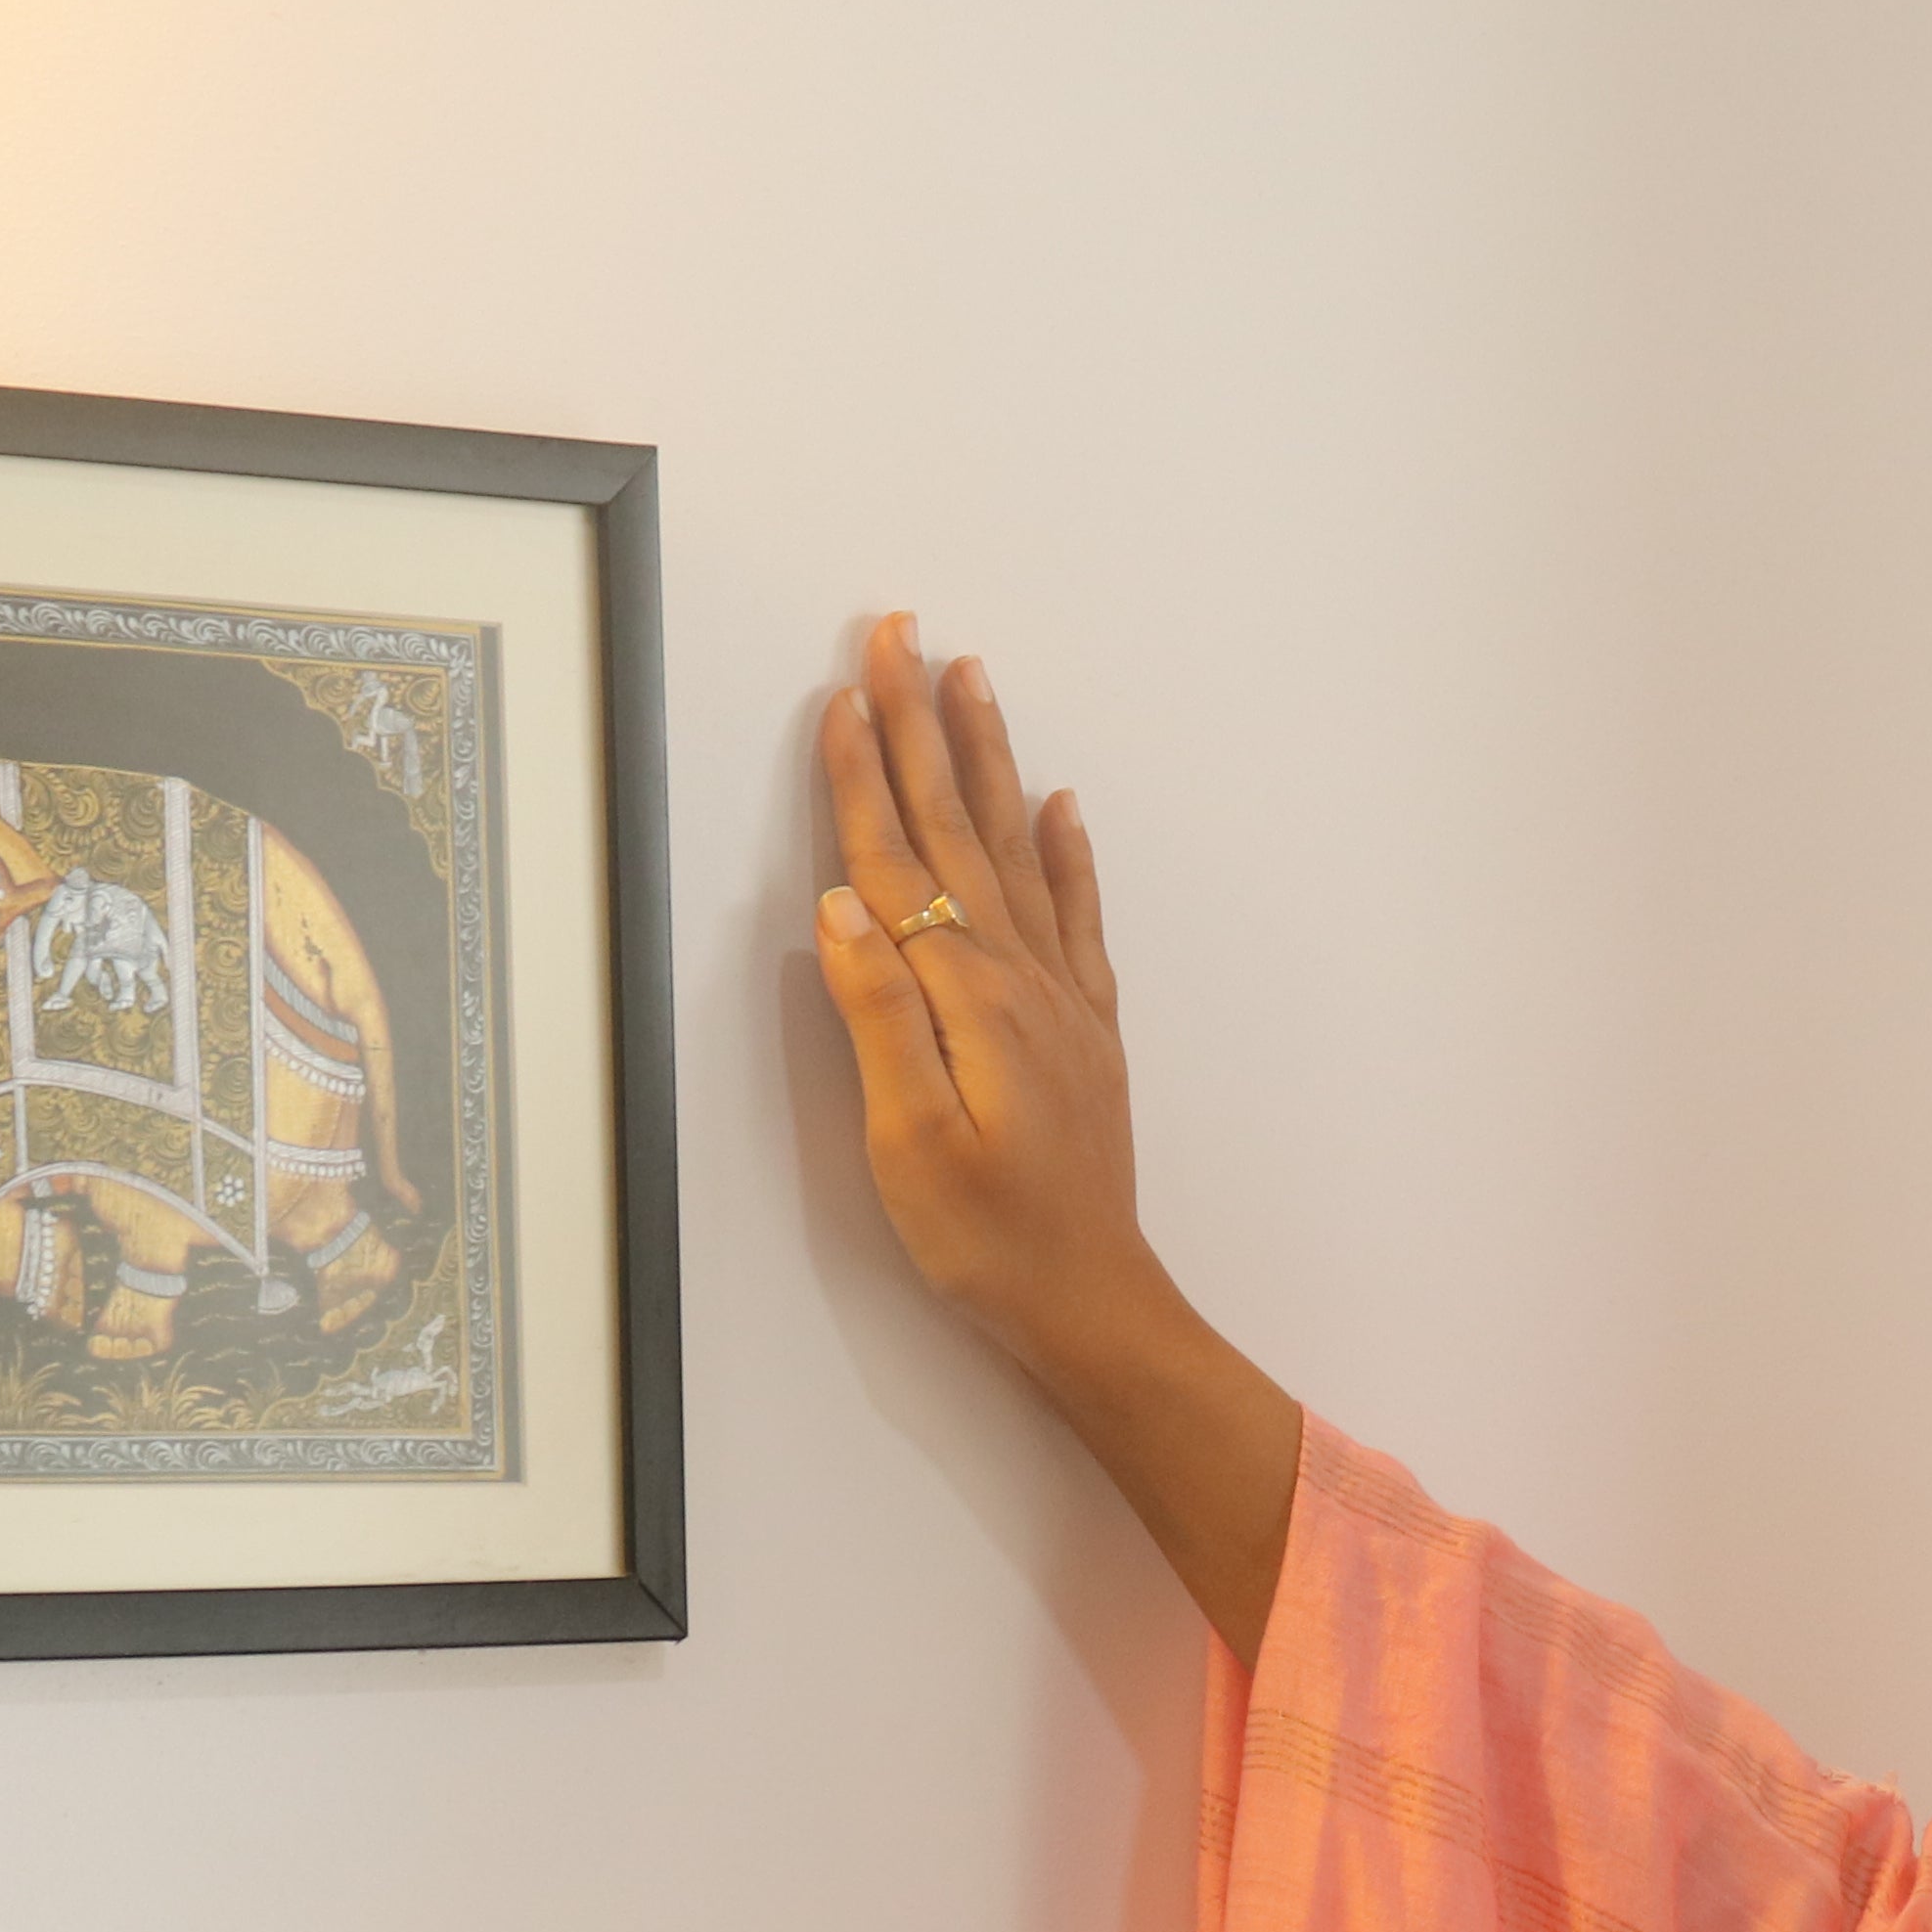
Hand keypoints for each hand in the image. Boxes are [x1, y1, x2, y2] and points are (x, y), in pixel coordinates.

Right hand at [812, 612, 1301, 1652]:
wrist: (1092, 1300)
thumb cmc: (987, 1239)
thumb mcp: (908, 1140)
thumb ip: (877, 1019)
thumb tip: (839, 908)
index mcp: (965, 995)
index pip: (897, 859)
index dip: (863, 774)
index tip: (843, 691)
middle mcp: (1020, 974)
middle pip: (958, 825)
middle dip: (923, 724)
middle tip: (900, 631)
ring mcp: (1060, 996)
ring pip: (1016, 846)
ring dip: (990, 758)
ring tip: (973, 677)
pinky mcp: (1083, 1027)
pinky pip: (1073, 911)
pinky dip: (1064, 850)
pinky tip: (1059, 805)